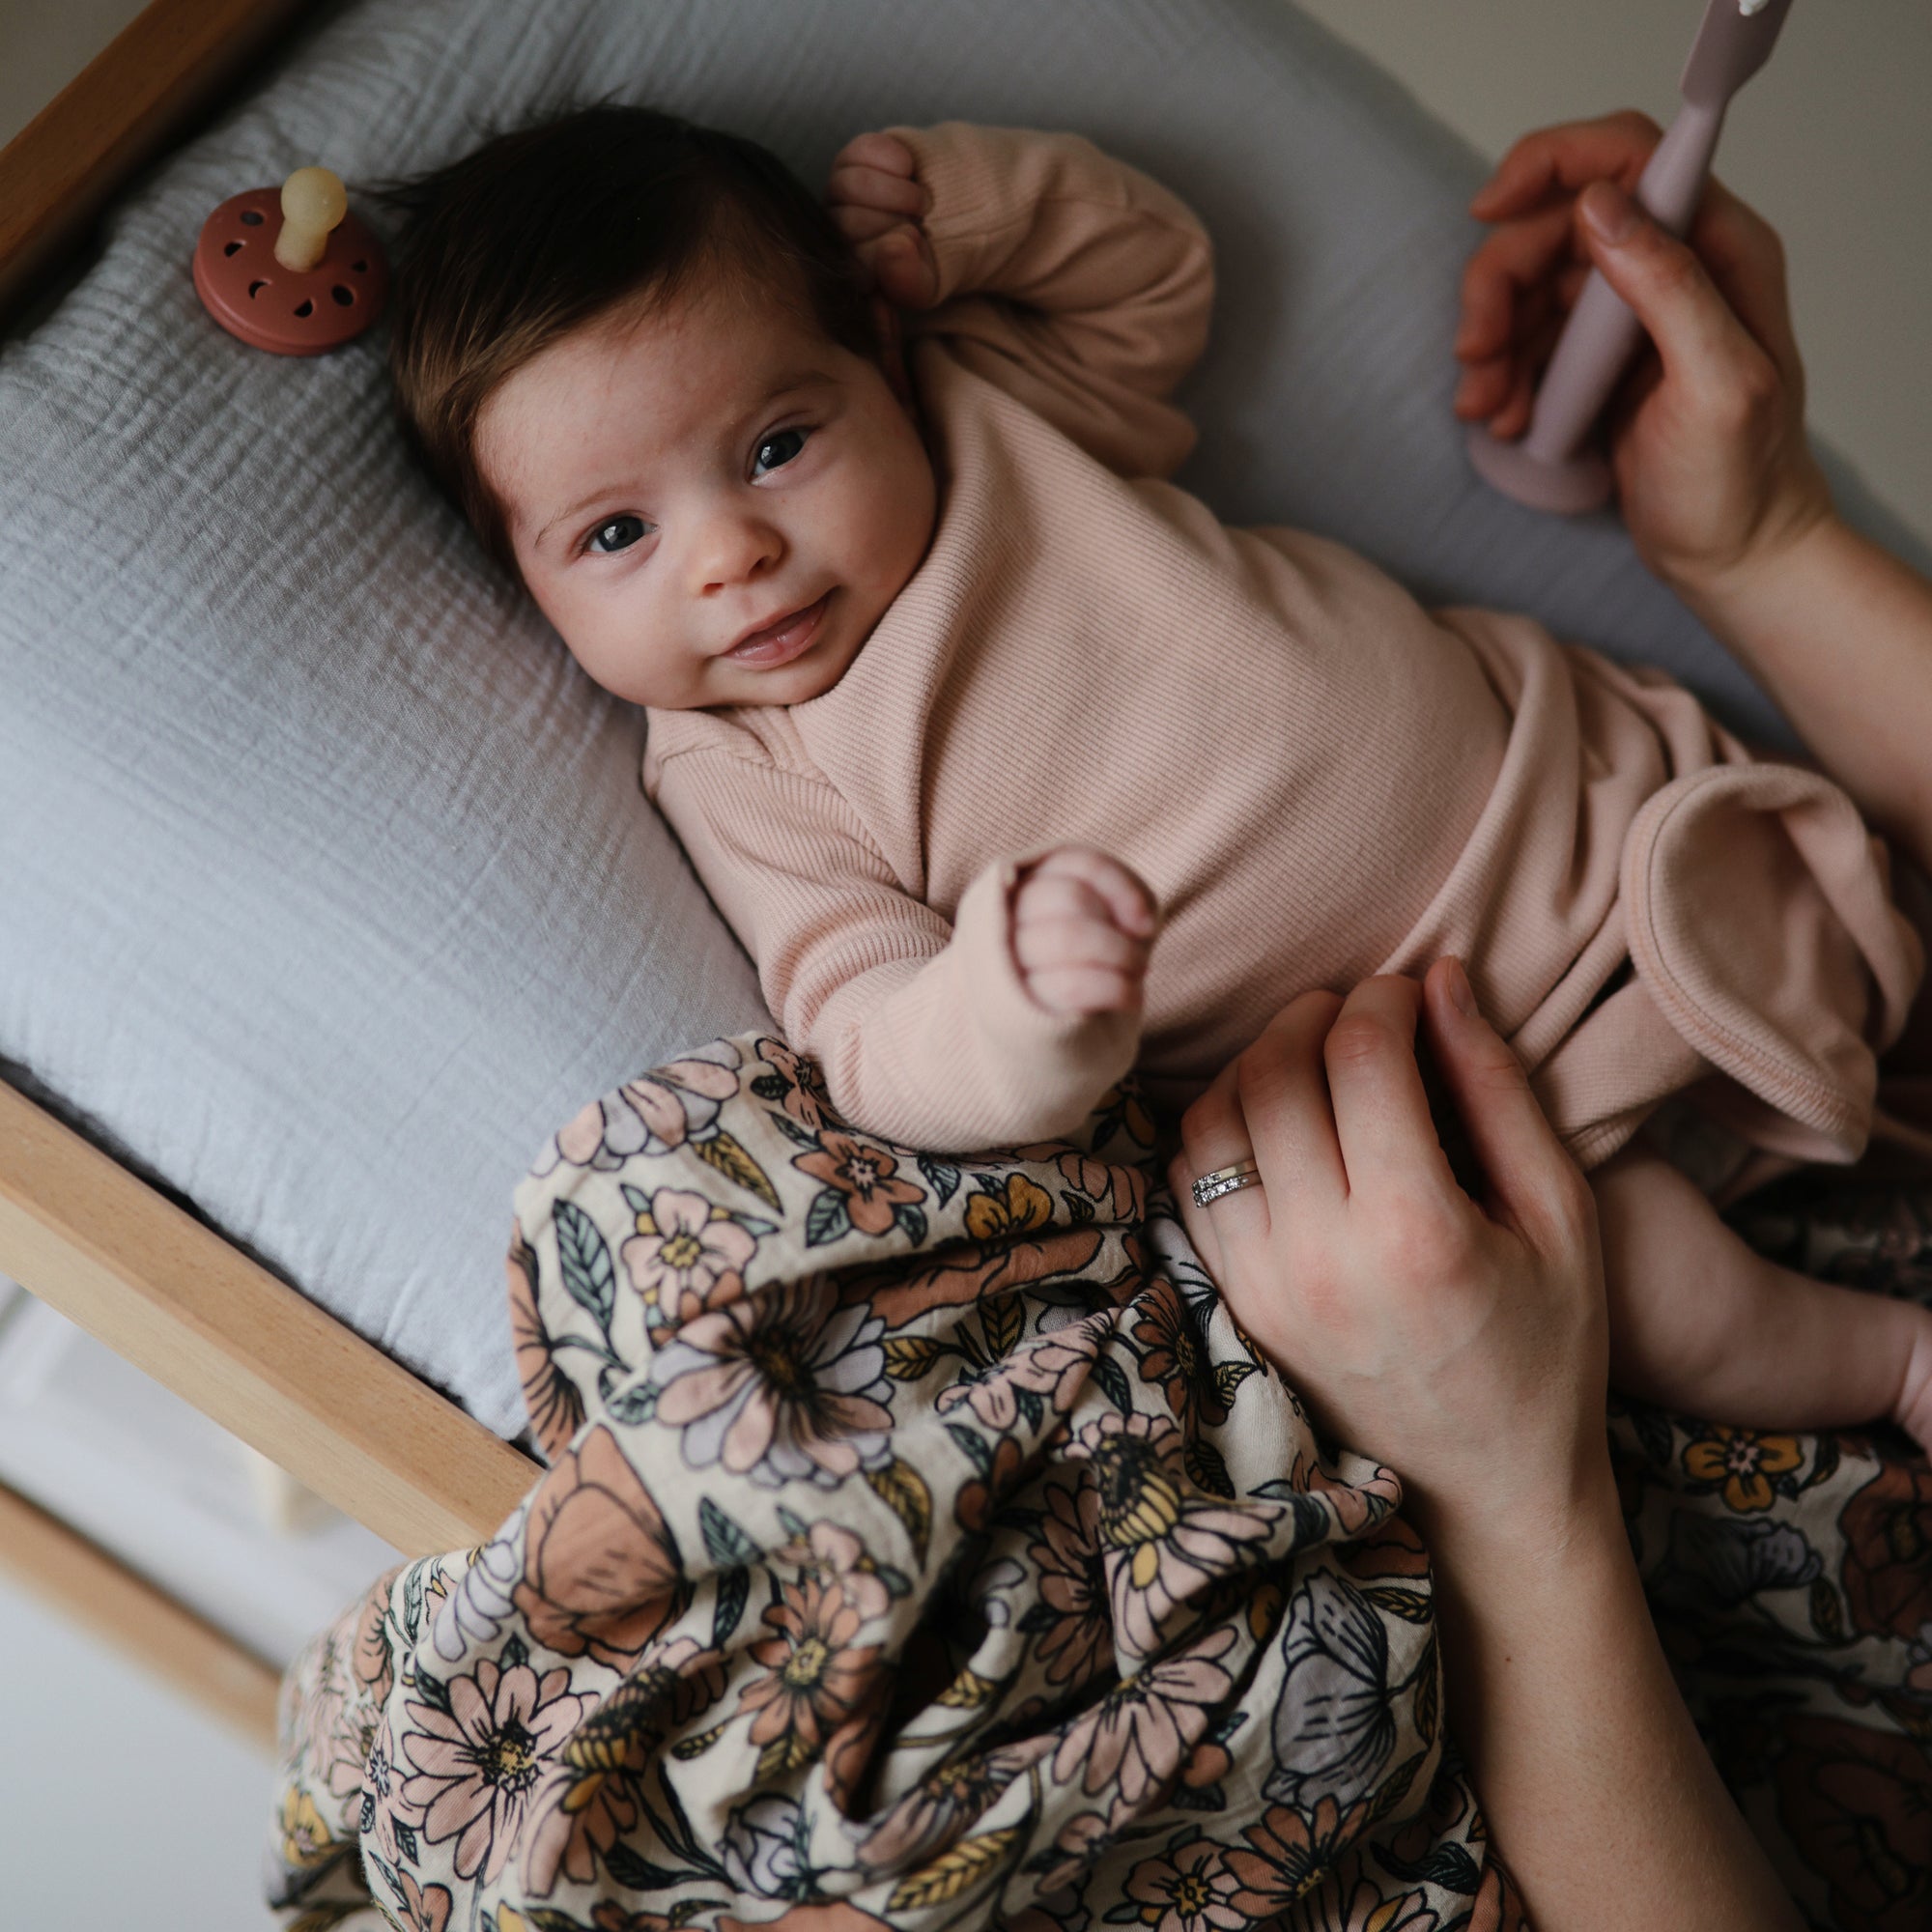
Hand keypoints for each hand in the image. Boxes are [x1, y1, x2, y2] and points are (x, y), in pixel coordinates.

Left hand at [826, 132, 940, 308]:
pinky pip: (867, 150)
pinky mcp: (852, 155)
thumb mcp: (926, 281)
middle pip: (849, 223)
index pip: (854, 265)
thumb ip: (908, 281)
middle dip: (897, 222)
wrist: (945, 211)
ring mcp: (838, 190)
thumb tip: (892, 248)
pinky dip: (898, 161)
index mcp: (845, 268)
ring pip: (855, 184)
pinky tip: (909, 173)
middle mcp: (833, 230)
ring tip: (922, 202)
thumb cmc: (928, 256)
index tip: (916, 248)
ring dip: (901, 193)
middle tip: (921, 223)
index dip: (892, 255)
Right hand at [1010, 845, 1157, 1018]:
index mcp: (1015, 891)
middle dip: (1117, 929)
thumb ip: (1119, 900)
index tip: (1146, 924)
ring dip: (1121, 954)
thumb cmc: (1086, 973)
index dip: (1117, 885)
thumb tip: (1138, 921)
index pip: (1070, 862)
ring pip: (1068, 935)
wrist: (1060, 1048)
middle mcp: (999, 923)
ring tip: (1137, 974)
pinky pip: (1074, 983)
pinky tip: (1131, 998)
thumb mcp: (1104, 924)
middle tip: (1139, 958)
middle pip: (1069, 897)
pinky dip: (1116, 988)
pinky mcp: (1015, 1012)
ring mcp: (1002, 967)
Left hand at [1169, 959, 1608, 1554]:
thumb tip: (1441, 978)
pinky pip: (1187, 1183)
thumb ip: (1497, 1091)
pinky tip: (1274, 1122)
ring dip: (1255, 1065)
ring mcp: (1259, 1285)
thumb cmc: (1545, 1349)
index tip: (1408, 995)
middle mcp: (1319, 1257)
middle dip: (1311, 1015)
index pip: (1359, 1058)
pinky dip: (1218, 1128)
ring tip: (1310, 1060)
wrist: (1485, 1491)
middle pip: (1273, 1074)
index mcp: (1415, 1232)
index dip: (1381, 999)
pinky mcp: (1229, 1305)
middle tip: (1354, 1014)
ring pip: (1212, 1121)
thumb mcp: (1560, 1217)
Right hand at [1455, 111, 1833, 600]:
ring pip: (1528, 283)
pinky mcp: (1594, 354)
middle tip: (1476, 355)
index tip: (1489, 210)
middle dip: (1499, 287)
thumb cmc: (1739, 482)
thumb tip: (1601, 206)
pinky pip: (1525, 336)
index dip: (1552, 164)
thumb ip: (1671, 286)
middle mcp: (1671, 263)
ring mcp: (1627, 309)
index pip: (1629, 157)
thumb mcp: (1718, 385)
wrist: (1730, 555)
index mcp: (1718, 249)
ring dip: (1492, 342)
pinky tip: (1504, 418)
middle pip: (1555, 224)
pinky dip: (1501, 373)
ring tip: (1488, 407)